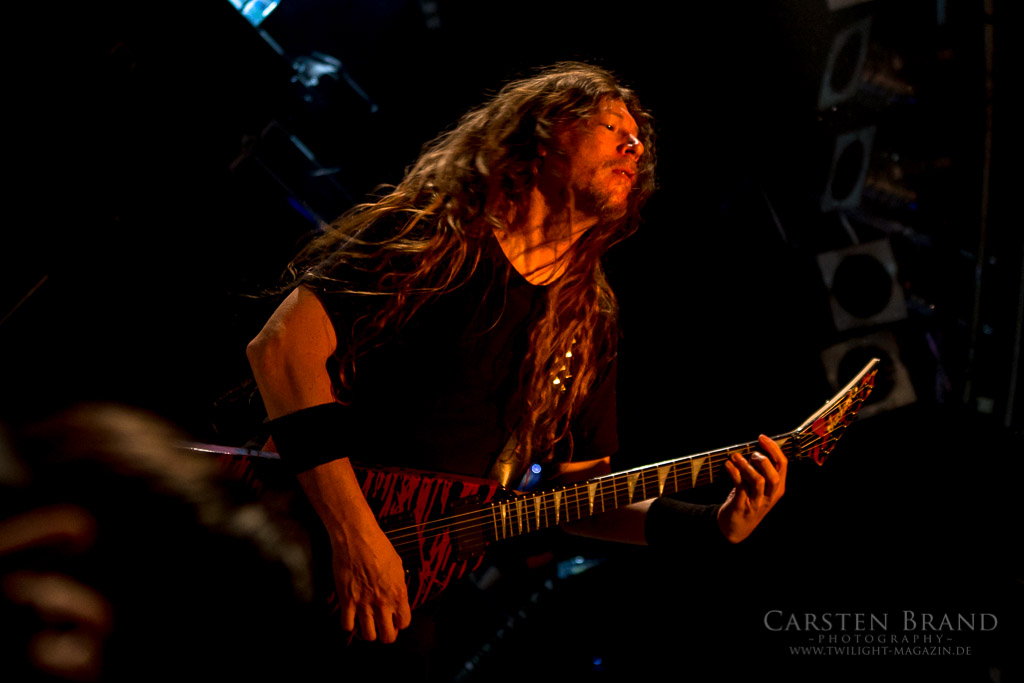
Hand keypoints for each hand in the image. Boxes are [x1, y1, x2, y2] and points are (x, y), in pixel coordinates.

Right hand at [330, 526, 411, 643]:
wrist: (357, 538)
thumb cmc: (377, 546)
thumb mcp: (398, 565)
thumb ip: (398, 585)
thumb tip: (397, 595)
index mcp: (399, 593)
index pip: (404, 622)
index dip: (399, 623)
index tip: (395, 620)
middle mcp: (383, 602)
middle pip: (387, 636)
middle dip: (385, 634)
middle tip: (381, 627)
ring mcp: (364, 603)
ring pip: (368, 636)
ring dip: (368, 632)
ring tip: (366, 624)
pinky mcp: (346, 601)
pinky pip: (347, 626)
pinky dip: (348, 625)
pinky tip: (350, 617)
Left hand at [717, 434, 786, 542]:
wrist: (735, 527)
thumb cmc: (747, 501)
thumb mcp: (758, 487)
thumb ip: (759, 470)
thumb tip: (756, 449)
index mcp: (777, 489)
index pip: (783, 466)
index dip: (774, 449)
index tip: (762, 437)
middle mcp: (769, 496)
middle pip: (774, 476)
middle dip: (763, 460)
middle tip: (752, 453)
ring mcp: (756, 502)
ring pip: (758, 481)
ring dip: (746, 466)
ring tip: (735, 457)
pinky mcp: (742, 506)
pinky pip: (740, 487)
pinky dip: (734, 473)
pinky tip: (728, 465)